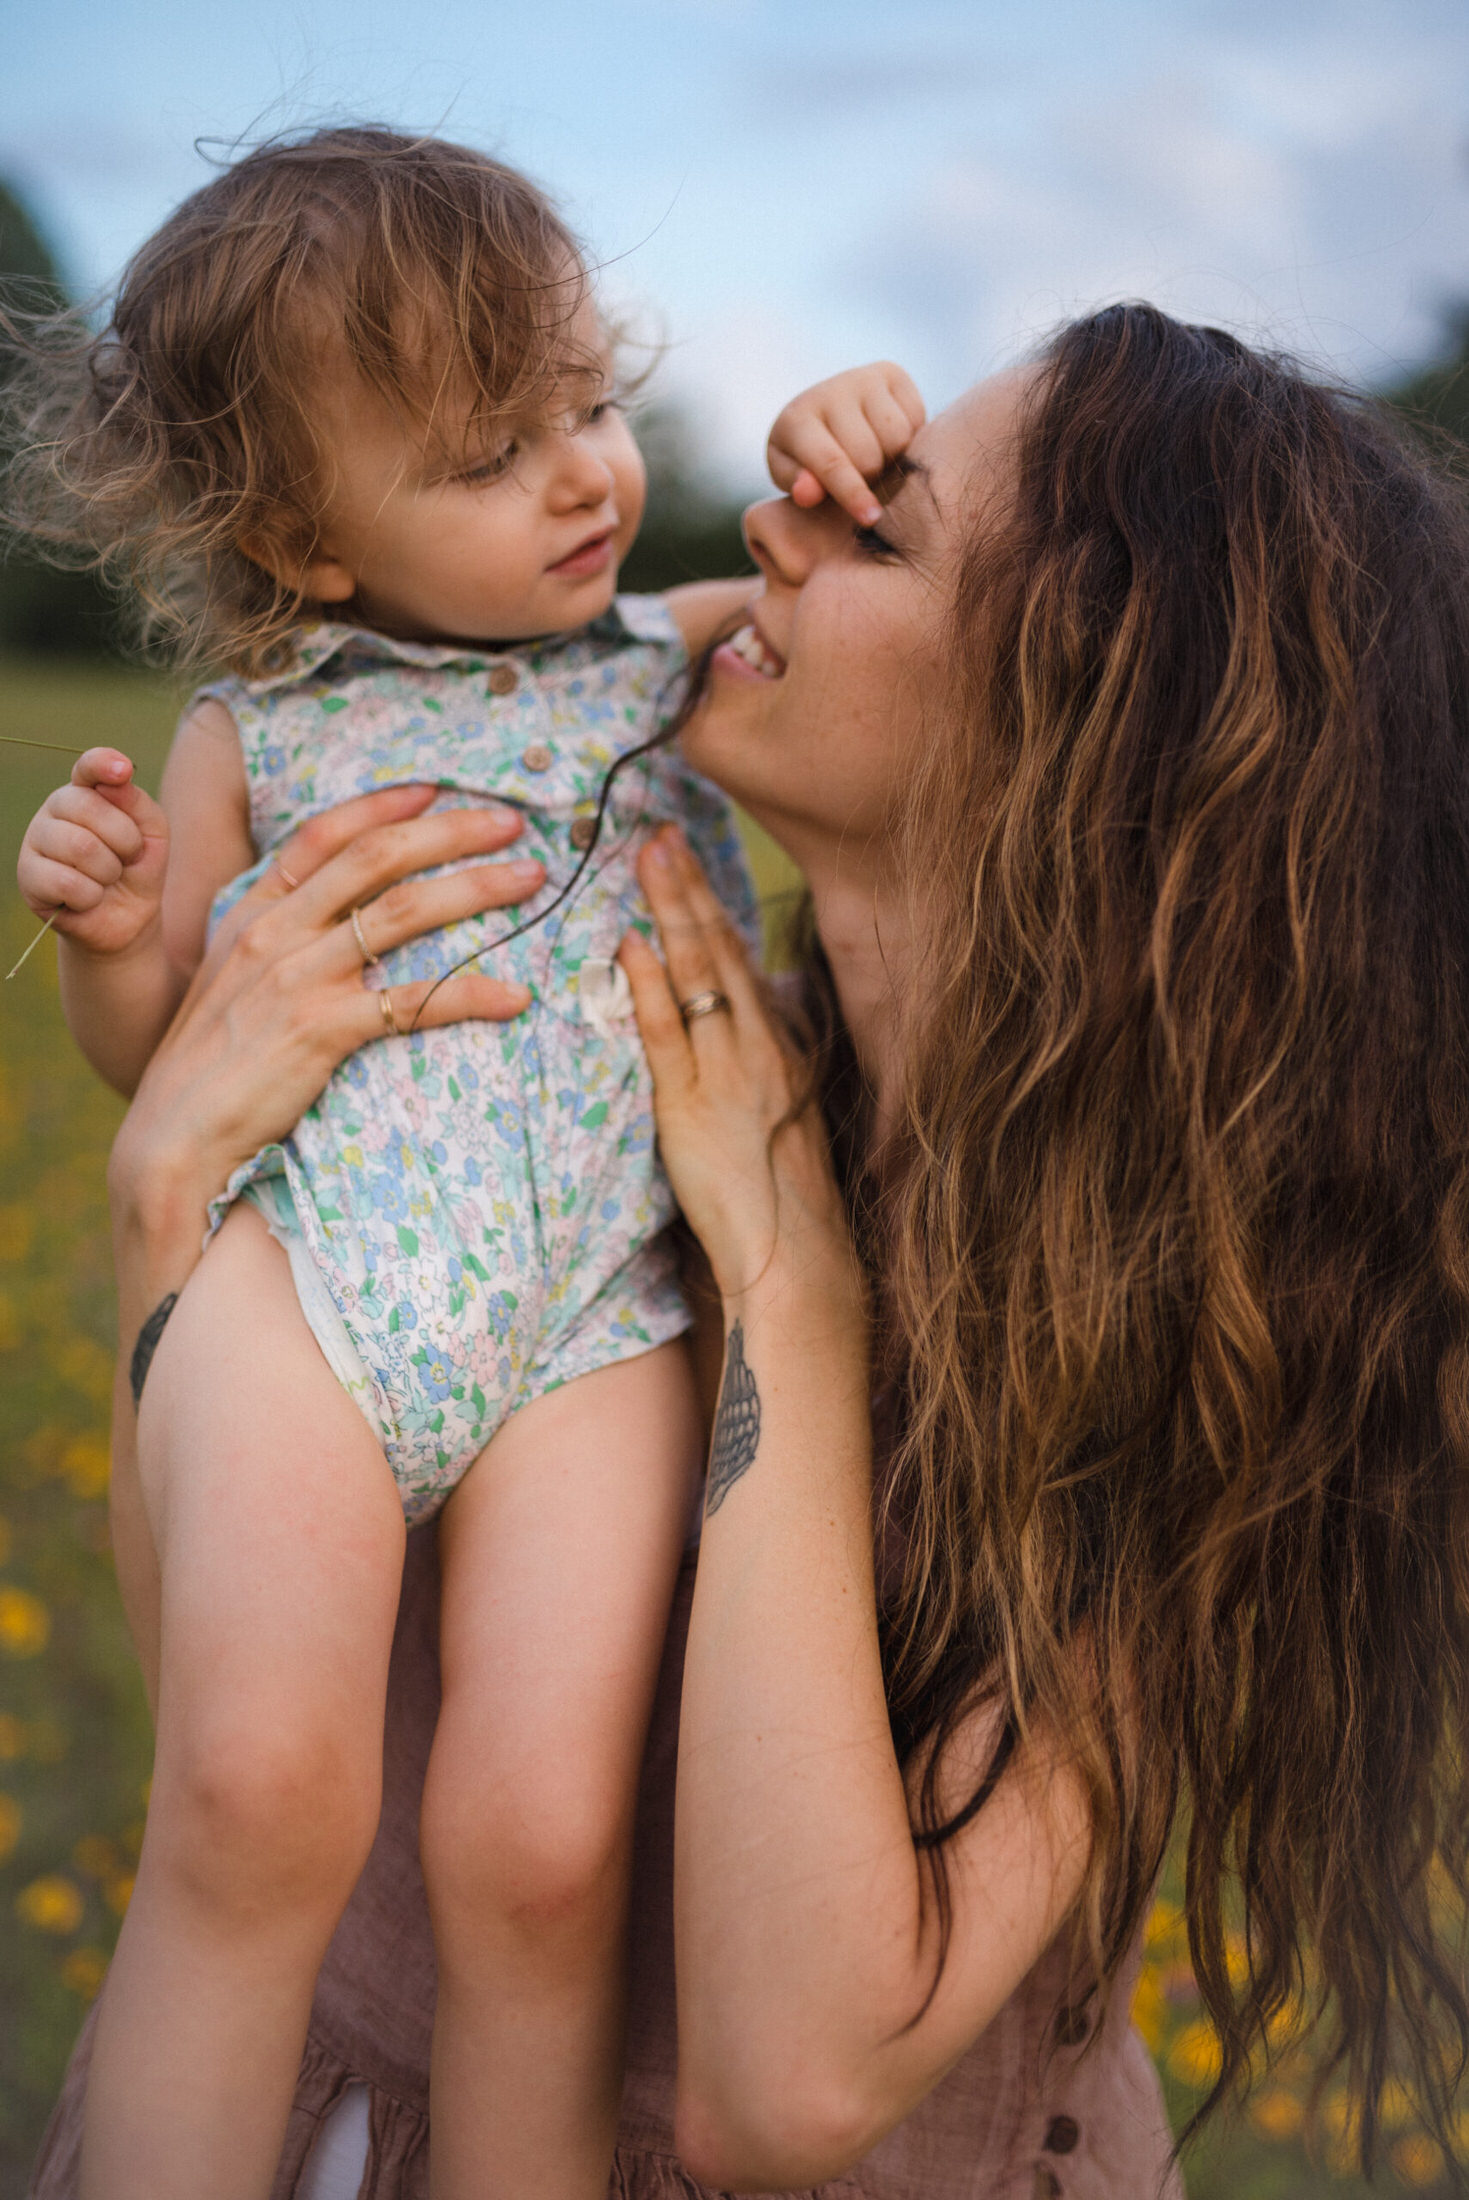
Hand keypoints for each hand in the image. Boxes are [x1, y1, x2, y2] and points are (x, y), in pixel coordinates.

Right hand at [17, 748, 169, 954]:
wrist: (127, 919)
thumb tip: (115, 782)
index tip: (123, 770)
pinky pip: (66, 882)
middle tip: (127, 858)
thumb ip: (138, 804)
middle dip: (124, 840)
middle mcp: (56, 809)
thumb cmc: (137, 868)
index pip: (88, 767)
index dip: (102, 764)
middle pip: (87, 807)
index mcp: (86, 791)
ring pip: (79, 846)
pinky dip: (90, 896)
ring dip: (108, 871)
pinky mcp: (28, 876)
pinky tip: (88, 898)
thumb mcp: (152, 834)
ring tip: (106, 879)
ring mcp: (36, 839)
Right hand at [111, 783, 543, 1237]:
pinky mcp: (322, 1030)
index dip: (383, 806)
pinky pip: (415, 1000)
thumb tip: (336, 926)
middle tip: (511, 823)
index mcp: (252, 914)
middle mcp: (276, 933)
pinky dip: (472, 993)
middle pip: (378, 858)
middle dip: (452, 832)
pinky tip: (516, 997)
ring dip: (477, 888)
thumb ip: (276, 944)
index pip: (322, 835)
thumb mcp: (229, 983)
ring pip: (404, 912)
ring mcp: (299, 978)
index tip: (437, 790)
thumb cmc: (209, 1068)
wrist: (173, 1137)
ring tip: (531, 880)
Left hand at [618, 826, 852, 1299]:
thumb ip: (764, 1073)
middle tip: (661, 831)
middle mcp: (762, 1048)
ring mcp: (730, 1073)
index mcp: (782, 1050)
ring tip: (645, 856)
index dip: (713, 909)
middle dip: (690, 886)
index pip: (742, 963)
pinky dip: (647, 985)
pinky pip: (667, 1033)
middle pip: (723, 949)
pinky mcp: (694, 1107)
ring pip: (699, 974)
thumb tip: (746, 1029)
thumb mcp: (786, 1125)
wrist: (801, 1261)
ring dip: (670, 910)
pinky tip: (630, 945)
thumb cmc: (787, 1208)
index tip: (689, 862)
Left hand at [766, 362, 925, 526]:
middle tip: (863, 480)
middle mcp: (831, 390)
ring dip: (892, 459)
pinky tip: (888, 440)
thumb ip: (799, 487)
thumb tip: (807, 493)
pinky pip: (916, 419)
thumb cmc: (806, 459)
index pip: (831, 462)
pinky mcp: (892, 373)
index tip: (871, 518)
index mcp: (797, 420)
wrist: (827, 415)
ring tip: (875, 460)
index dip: (852, 494)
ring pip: (897, 437)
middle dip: (871, 479)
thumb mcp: (793, 478)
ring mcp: (863, 377)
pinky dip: (909, 438)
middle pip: (869, 455)